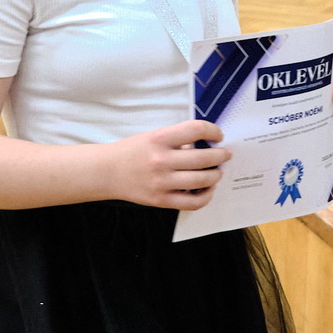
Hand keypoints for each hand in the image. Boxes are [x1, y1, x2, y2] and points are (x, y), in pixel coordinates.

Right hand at [105, 120, 230, 209]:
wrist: (107, 172)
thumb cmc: (132, 151)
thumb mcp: (152, 137)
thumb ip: (177, 139)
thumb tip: (205, 145)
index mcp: (159, 139)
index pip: (195, 129)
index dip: (213, 131)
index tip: (218, 135)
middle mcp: (161, 160)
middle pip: (204, 158)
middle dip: (221, 156)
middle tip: (226, 154)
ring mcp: (162, 182)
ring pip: (202, 180)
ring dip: (216, 175)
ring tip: (217, 172)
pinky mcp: (161, 200)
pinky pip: (192, 202)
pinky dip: (206, 196)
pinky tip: (207, 189)